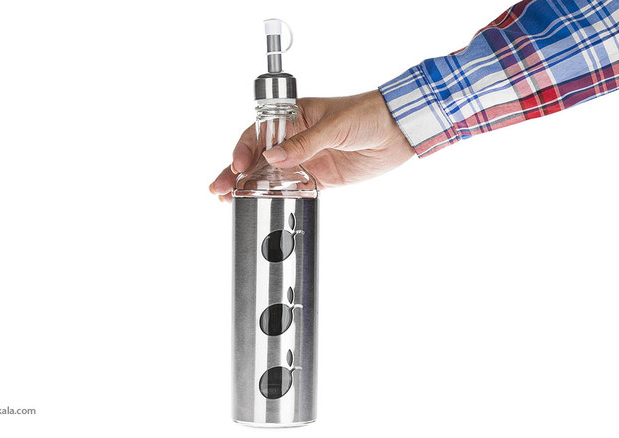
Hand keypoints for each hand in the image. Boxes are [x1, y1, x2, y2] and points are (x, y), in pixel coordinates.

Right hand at [210, 90, 414, 200]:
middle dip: (236, 172)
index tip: (237, 165)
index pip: (259, 132)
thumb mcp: (335, 126)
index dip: (244, 148)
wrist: (399, 131)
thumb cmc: (369, 114)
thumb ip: (304, 144)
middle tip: (219, 188)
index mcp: (293, 116)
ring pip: (270, 175)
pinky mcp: (319, 178)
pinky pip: (292, 189)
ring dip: (250, 187)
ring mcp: (305, 159)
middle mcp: (295, 138)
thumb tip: (273, 157)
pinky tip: (259, 204)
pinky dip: (275, 197)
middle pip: (258, 156)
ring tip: (229, 200)